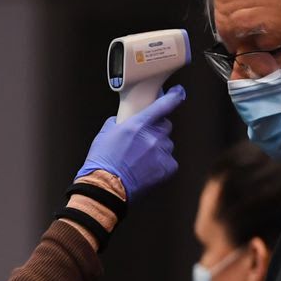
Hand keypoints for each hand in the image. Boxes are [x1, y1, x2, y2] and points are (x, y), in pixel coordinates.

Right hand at [75, 84, 184, 198]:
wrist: (105, 188)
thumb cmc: (101, 163)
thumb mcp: (104, 136)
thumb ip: (117, 124)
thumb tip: (121, 121)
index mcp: (138, 124)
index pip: (164, 104)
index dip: (174, 96)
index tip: (178, 93)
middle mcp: (153, 136)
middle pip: (166, 126)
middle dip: (157, 130)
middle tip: (144, 141)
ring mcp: (161, 152)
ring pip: (167, 145)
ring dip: (157, 149)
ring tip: (141, 160)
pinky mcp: (167, 168)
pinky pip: (169, 161)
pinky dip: (160, 164)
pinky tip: (146, 170)